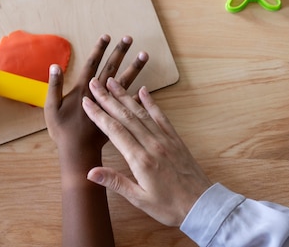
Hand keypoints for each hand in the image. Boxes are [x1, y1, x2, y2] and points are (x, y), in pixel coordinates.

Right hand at [44, 35, 147, 153]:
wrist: (79, 159)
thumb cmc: (63, 135)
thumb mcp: (51, 111)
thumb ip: (53, 87)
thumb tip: (54, 66)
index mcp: (85, 92)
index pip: (94, 66)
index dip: (100, 51)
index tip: (106, 36)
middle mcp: (102, 97)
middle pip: (113, 72)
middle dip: (120, 54)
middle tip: (128, 38)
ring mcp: (113, 107)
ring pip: (128, 85)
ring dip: (135, 68)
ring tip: (144, 54)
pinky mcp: (120, 118)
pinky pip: (136, 107)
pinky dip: (141, 96)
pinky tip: (146, 87)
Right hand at [82, 78, 212, 226]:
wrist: (202, 205)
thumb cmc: (169, 206)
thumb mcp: (139, 199)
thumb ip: (115, 182)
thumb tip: (90, 172)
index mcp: (140, 159)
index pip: (114, 130)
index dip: (98, 114)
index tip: (86, 102)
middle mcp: (152, 144)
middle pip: (125, 116)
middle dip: (107, 98)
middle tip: (94, 84)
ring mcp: (165, 139)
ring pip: (141, 112)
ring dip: (125, 96)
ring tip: (112, 82)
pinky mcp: (175, 139)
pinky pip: (161, 116)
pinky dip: (151, 102)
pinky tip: (143, 90)